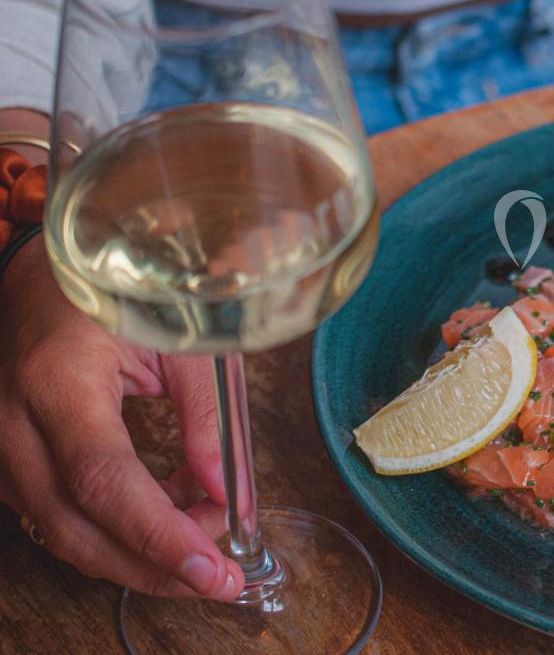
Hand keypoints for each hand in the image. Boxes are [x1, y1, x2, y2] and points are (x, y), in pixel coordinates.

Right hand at [0, 241, 242, 598]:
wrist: (44, 271)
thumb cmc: (119, 294)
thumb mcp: (181, 341)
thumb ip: (207, 418)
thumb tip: (230, 493)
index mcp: (57, 379)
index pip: (104, 481)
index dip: (159, 534)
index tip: (212, 568)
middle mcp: (12, 420)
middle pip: (76, 526)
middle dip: (152, 566)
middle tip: (219, 582)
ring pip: (61, 531)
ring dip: (136, 553)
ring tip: (204, 550)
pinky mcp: (5, 457)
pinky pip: (55, 514)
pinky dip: (113, 530)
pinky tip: (166, 521)